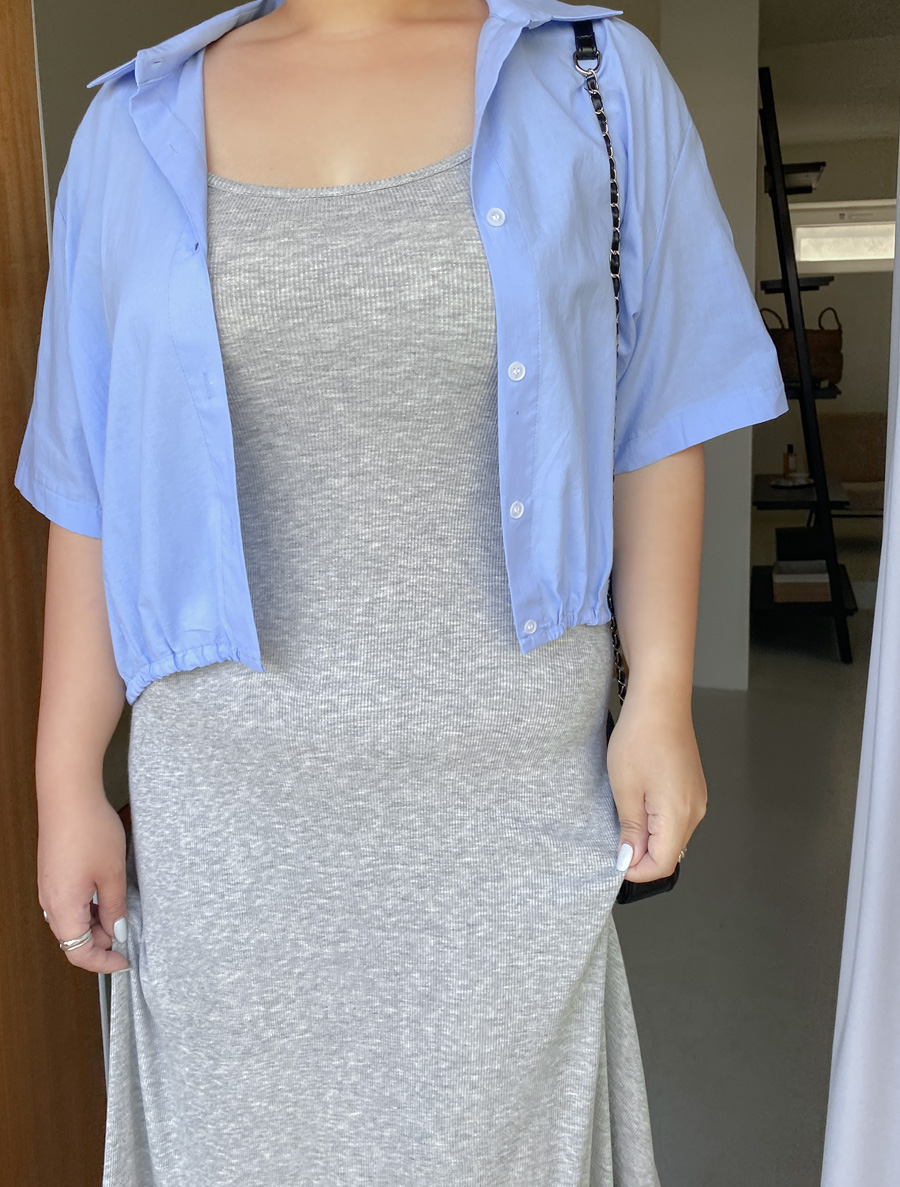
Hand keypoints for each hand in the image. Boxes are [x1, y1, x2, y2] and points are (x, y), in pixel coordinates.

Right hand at [37, 793, 130, 972]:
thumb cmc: (90, 830)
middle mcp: (49, 902)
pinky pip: (68, 902)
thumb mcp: (112, 873)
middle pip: (73, 938)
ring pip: (72, 920)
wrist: (68, 795)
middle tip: (128, 929)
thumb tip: (116, 931)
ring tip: (120, 908)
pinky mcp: (51, 873)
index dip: (102, 963)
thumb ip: (114, 907)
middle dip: (102, 941)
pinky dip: (88, 906)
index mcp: (63, 908)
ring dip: (96, 921)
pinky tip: (106, 890)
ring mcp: (48, 887)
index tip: (124, 961)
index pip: (78, 953)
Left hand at [606, 692, 706, 881]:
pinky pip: (675, 817)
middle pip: (669, 853)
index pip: (662, 865)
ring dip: (647, 836)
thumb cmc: (641, 737)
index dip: (636, 870)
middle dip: (640, 854)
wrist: (661, 701)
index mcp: (679, 815)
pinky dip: (656, 821)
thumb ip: (630, 829)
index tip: (614, 859)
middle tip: (614, 835)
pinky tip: (638, 801)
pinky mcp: (693, 788)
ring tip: (623, 812)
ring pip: (672, 836)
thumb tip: (630, 860)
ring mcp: (697, 798)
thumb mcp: (625, 788)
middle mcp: (695, 811)